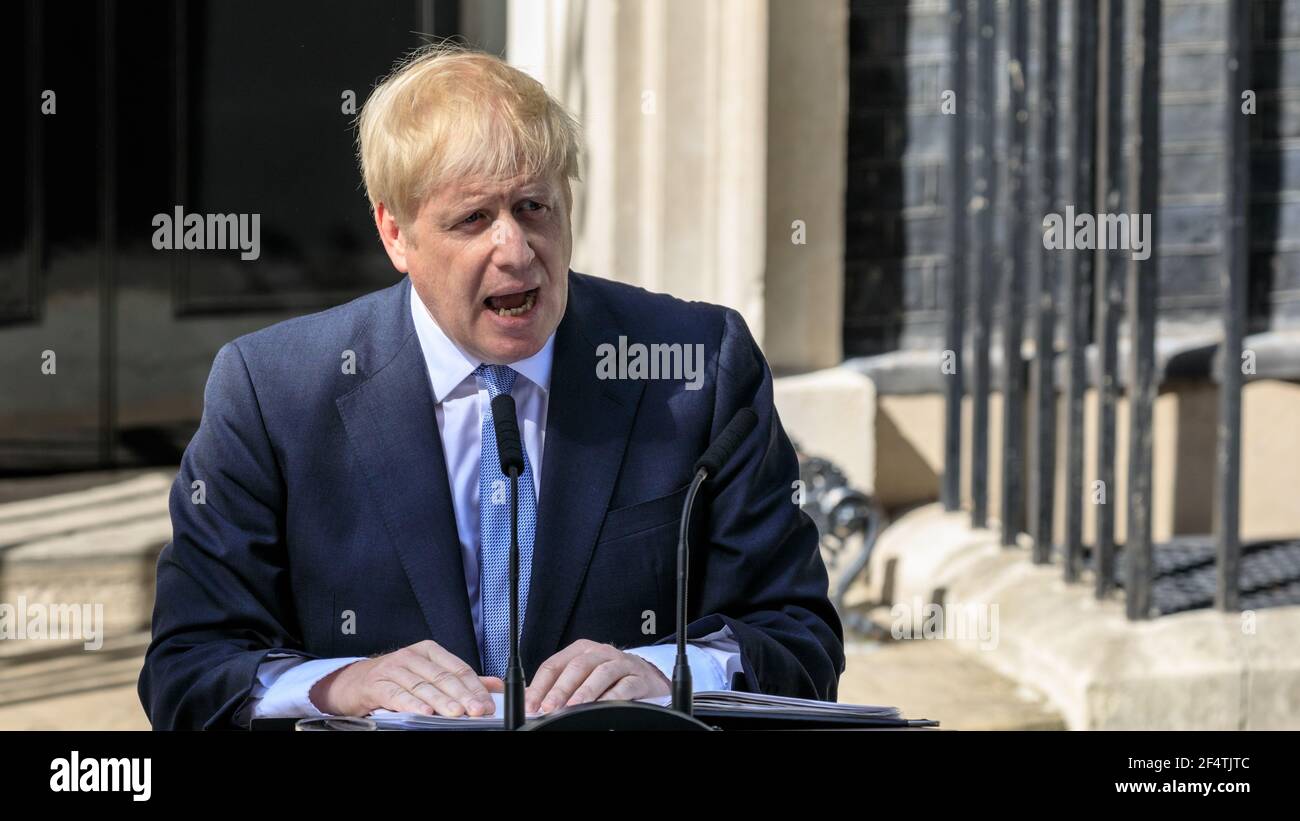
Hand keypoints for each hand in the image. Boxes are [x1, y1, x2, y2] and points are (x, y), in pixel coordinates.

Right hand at [309, 639, 502, 717]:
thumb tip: (493, 686)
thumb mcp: (429, 673)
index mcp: (429, 651)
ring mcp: (393, 669)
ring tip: (456, 713)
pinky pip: (397, 695)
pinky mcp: (377, 684)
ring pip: (423, 686)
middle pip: (442, 677)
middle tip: (476, 710)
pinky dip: (412, 704)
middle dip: (463, 696)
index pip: (458, 668)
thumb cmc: (396, 677)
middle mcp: (412, 656)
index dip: (475, 687)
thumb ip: (460, 680)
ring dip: (441, 702)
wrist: (355, 682)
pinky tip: (424, 713)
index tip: (486, 703)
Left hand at [525, 639, 669, 712]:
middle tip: (549, 707)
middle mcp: (600, 653)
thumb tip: (521, 697)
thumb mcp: (579, 676)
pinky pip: (624, 686)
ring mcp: (620, 664)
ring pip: (600, 673)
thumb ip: (553, 685)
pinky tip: (601, 707)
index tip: (531, 704)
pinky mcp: (638, 678)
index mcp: (580, 650)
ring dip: (584, 692)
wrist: (646, 677)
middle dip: (560, 689)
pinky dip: (611, 698)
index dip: (540, 685)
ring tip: (571, 708)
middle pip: (577, 667)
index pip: (554, 664)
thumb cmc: (606, 677)